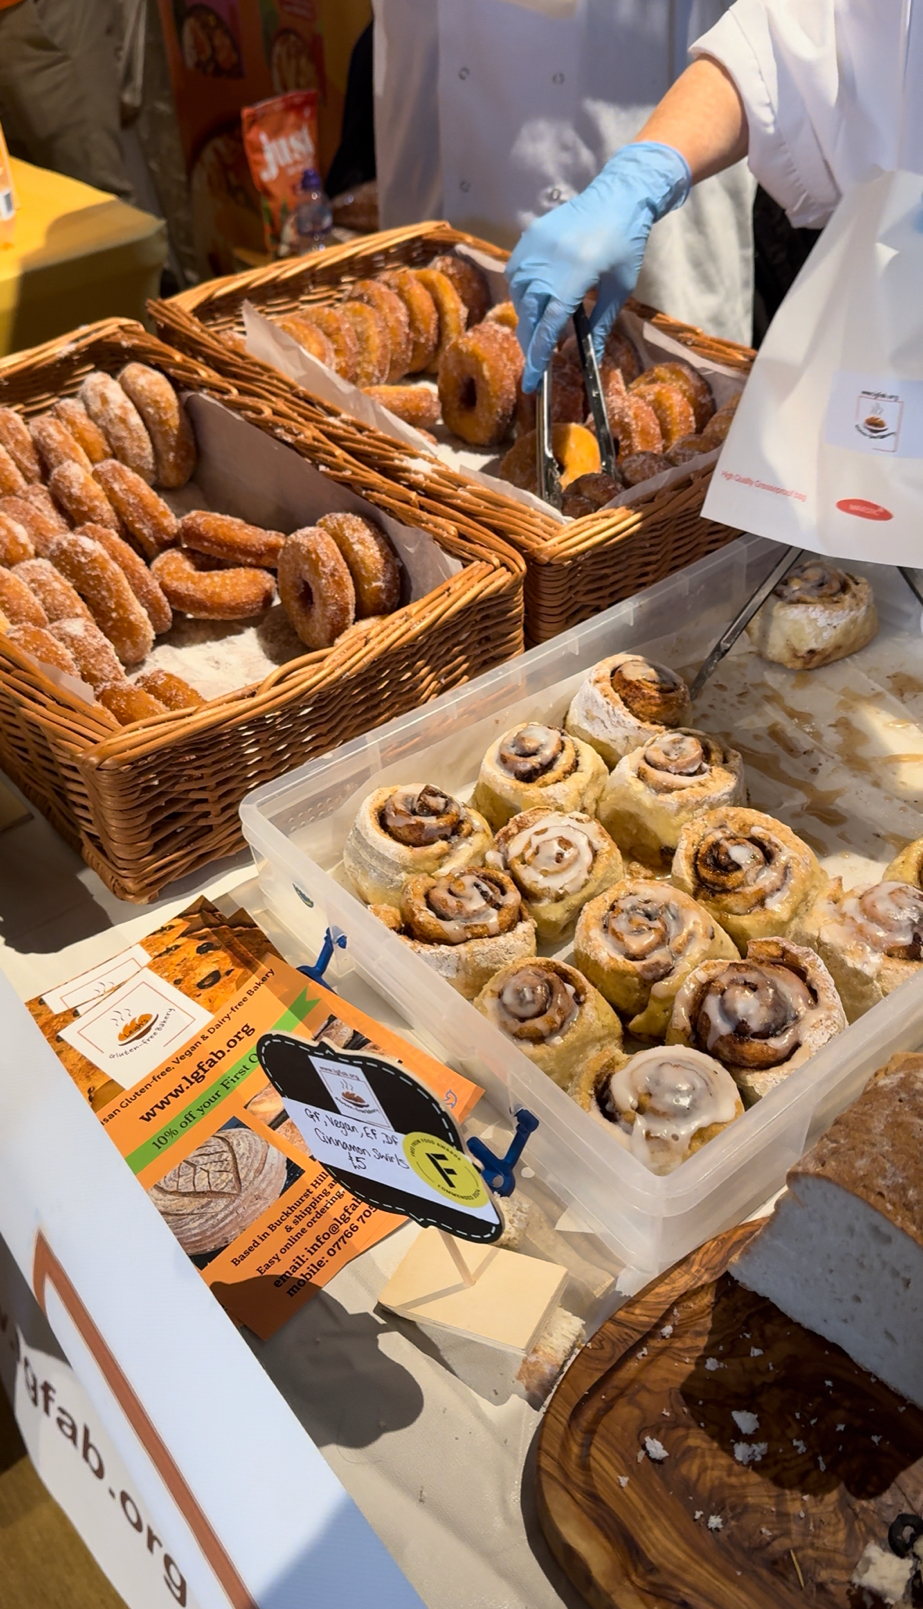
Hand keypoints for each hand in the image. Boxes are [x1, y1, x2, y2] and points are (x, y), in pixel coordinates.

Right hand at [506, 142, 690, 392]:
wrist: (618, 195)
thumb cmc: (626, 243)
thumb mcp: (620, 288)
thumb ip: (601, 324)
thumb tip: (590, 356)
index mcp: (574, 276)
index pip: (548, 326)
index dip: (539, 357)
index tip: (533, 382)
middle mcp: (547, 262)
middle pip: (529, 315)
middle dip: (531, 343)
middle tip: (536, 363)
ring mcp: (534, 248)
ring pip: (519, 297)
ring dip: (527, 319)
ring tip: (538, 332)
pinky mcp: (529, 238)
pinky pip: (517, 275)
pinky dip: (522, 294)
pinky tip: (534, 302)